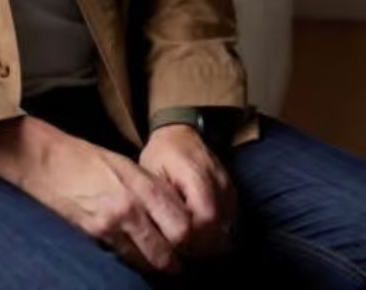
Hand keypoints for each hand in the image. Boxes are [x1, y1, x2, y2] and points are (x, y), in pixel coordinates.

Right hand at [0, 116, 191, 274]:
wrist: (47, 160)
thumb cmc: (87, 158)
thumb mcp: (126, 165)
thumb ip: (151, 189)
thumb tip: (175, 214)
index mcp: (143, 185)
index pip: (183, 226)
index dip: (191, 240)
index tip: (190, 243)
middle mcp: (132, 207)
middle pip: (169, 252)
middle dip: (175, 260)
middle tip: (177, 261)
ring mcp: (112, 223)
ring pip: (147, 260)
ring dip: (154, 264)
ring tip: (157, 262)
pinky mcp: (95, 234)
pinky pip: (123, 257)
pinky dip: (132, 260)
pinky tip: (133, 255)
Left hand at [139, 124, 235, 257]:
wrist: (180, 134)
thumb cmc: (161, 154)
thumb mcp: (151, 174)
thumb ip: (161, 202)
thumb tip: (163, 233)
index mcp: (196, 175)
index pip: (205, 219)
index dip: (191, 238)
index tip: (174, 243)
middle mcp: (219, 182)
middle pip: (219, 230)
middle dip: (200, 245)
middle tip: (180, 250)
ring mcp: (229, 188)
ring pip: (226, 229)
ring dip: (209, 241)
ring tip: (187, 242)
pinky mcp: (233, 193)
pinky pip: (229, 221)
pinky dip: (215, 231)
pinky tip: (198, 231)